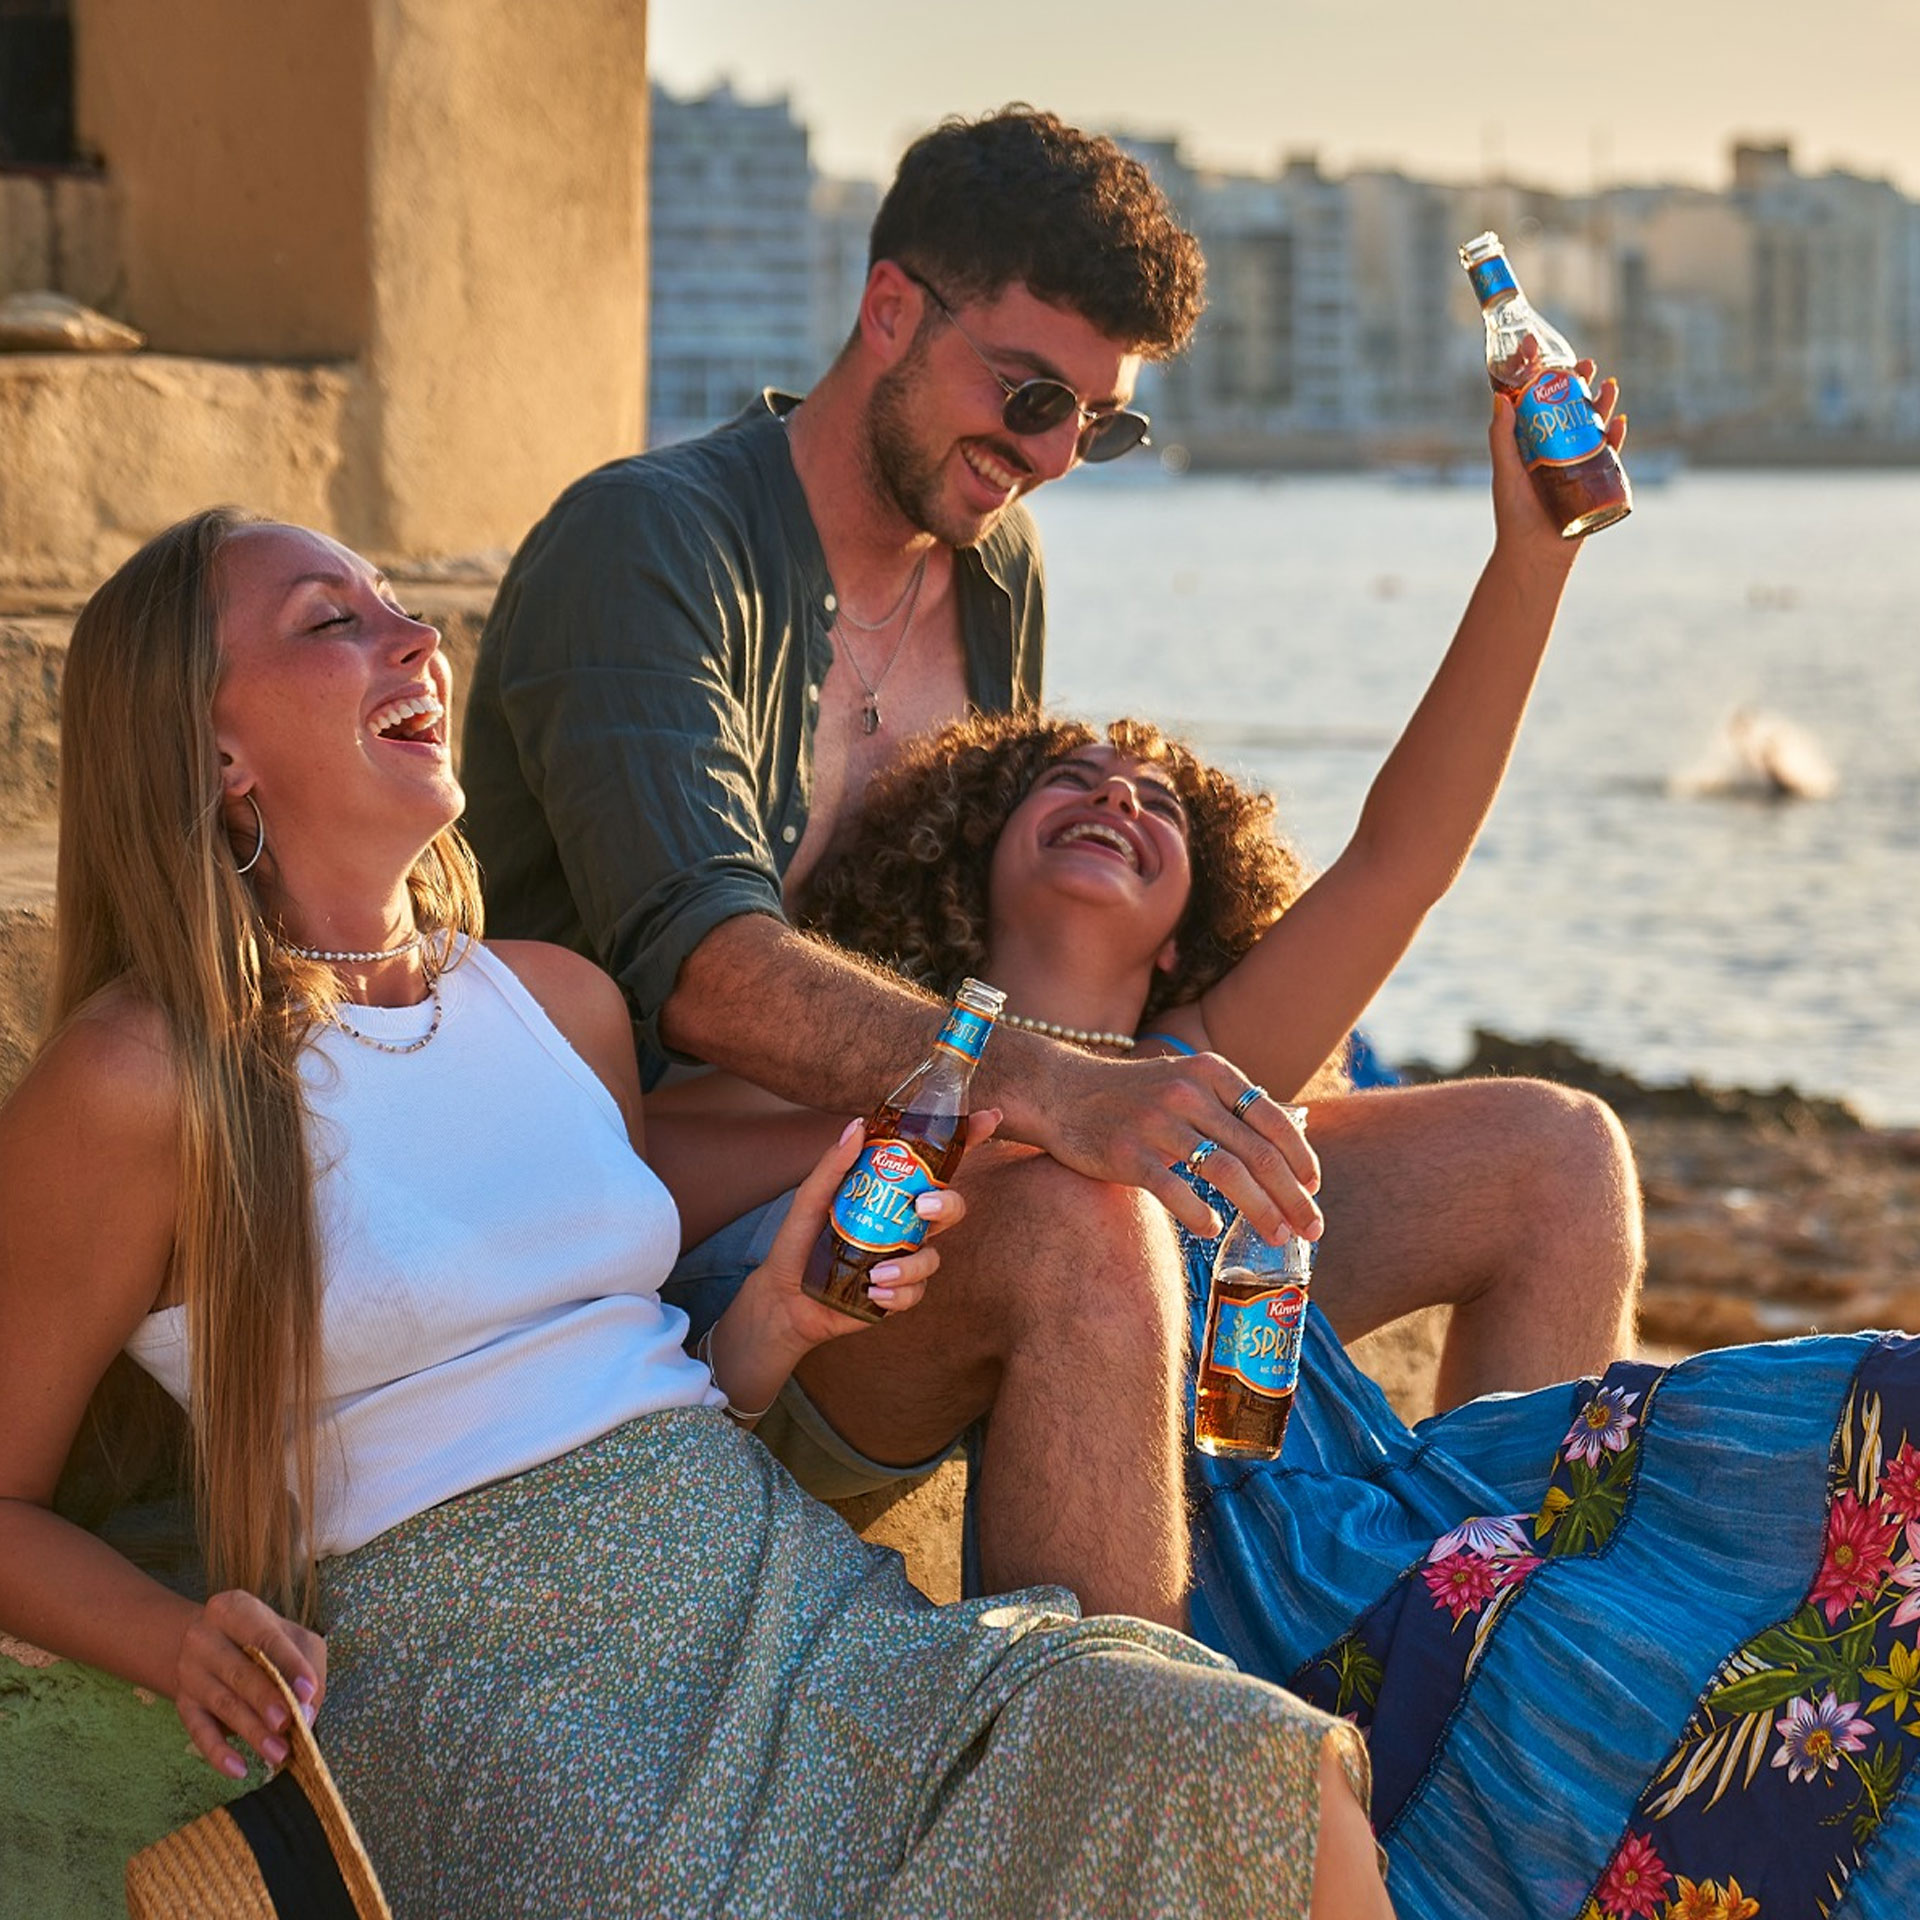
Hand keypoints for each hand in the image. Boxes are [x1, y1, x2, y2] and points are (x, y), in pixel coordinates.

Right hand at [172, 1588, 326, 1778]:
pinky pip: (198, 1731)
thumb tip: (308, 1711)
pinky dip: (218, 1753)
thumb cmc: (261, 1637)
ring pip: (223, 1704)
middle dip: (267, 1700)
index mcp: (234, 1609)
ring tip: (279, 1754)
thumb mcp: (288, 1635)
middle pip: (240, 1672)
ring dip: (252, 1732)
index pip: (265, 1636)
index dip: (289, 1664)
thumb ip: (307, 1664)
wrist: (206, 1642)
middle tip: (290, 1724)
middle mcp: (205, 1637)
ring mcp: (190, 1672)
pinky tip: (240, 1769)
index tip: (308, 1691)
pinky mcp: (183, 1704)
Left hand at [749, 1109, 997, 1350]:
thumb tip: (858, 1125)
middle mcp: (906, 1223)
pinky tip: (872, 1291)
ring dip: (911, 1265)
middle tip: (923, 1207)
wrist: (786, 1295)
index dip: (966, 1139)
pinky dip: (897, 1292)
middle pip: (951, 1206)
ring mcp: (905, 1258)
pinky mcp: (898, 1291)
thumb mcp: (811, 1197)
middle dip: (948, 1205)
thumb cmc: (800, 1239)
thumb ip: (834, 1164)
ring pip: (934, 1257)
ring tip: (877, 1272)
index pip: (936, 1162)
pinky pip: (915, 1292)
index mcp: (892, 1192)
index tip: (989, 1117)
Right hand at [1033, 1050, 1318, 1243]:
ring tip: (1277, 1236)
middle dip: (1292, 1197)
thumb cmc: (1133, 1095)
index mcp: (1210, 1071)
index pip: (1272, 1118)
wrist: (1061, 1091)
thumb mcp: (1185, 1081)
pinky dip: (1200, 1213)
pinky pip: (1174, 1189)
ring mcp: (1156, 1121)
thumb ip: (1229, 1105)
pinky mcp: (1126, 1152)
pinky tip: (1213, 1230)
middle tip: (1311, 1230)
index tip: (1314, 1189)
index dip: (1300, 1158)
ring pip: (1225, 1172)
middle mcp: (1188, 1092)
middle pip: (1257, 1152)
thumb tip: (1289, 1138)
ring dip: (1260, 1210)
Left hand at [1489, 358, 1625, 556]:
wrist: (1535, 553)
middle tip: (1584, 363)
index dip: (1537, 373)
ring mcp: (1576, 460)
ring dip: (1602, 402)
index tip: (1537, 346)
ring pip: (1592, 423)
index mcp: (1529, 441)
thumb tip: (1499, 398)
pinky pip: (1609, 452)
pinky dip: (1615, 436)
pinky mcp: (1594, 477)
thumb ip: (1502, 438)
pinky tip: (1619, 421)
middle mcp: (1554, 446)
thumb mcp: (1505, 472)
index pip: (1533, 400)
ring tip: (1607, 383)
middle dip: (1578, 382)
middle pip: (1568, 405)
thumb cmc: (1514, 515)